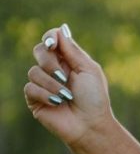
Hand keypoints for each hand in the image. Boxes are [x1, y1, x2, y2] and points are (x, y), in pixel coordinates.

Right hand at [24, 23, 112, 147]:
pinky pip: (30, 88)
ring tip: (66, 95)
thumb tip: (60, 29)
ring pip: (33, 71)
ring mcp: (43, 83)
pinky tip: (57, 102)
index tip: (52, 43)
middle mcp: (54, 69)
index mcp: (69, 60)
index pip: (52, 40)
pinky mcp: (34, 98)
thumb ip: (73, 51)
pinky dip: (45, 94)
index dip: (50, 37)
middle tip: (64, 75)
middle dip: (50, 62)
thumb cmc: (94, 98)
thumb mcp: (88, 70)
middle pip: (39, 51)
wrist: (90, 124)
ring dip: (52, 84)